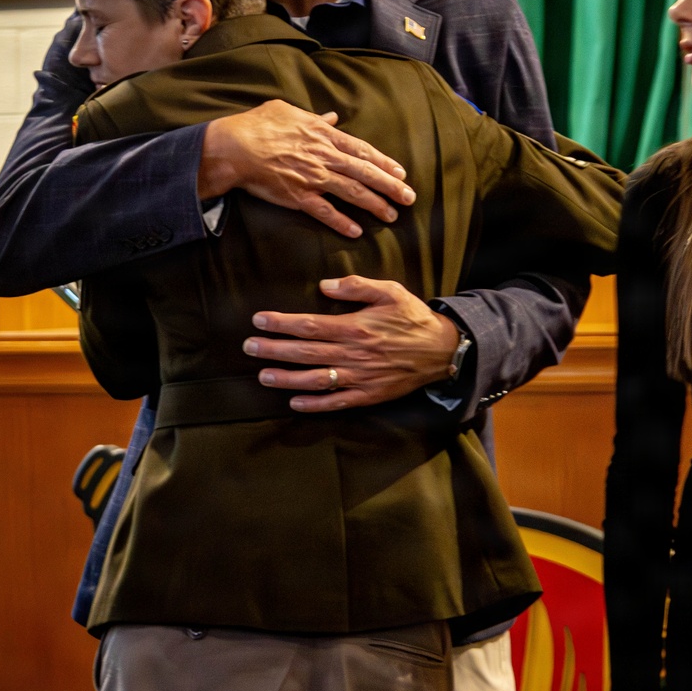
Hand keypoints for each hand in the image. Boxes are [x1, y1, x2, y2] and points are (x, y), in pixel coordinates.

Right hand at [198, 101, 415, 238]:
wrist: (234, 147)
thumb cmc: (257, 125)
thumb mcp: (288, 111)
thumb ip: (314, 117)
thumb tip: (331, 116)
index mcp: (323, 135)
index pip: (362, 150)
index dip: (384, 162)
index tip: (400, 172)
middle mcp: (324, 157)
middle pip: (365, 172)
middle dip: (390, 186)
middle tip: (409, 198)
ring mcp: (313, 178)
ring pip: (353, 193)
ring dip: (375, 205)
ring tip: (391, 215)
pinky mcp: (298, 197)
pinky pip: (326, 212)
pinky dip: (342, 222)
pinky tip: (357, 231)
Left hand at [244, 275, 460, 410]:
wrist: (443, 350)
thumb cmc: (413, 317)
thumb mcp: (390, 291)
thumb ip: (357, 287)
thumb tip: (325, 285)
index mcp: (355, 327)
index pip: (309, 325)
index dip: (281, 324)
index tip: (258, 321)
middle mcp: (353, 354)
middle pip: (305, 353)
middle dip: (274, 350)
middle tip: (248, 347)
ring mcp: (360, 377)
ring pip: (316, 379)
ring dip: (287, 378)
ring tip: (263, 376)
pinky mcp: (369, 395)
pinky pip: (337, 402)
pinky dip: (315, 404)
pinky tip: (294, 402)